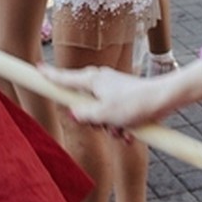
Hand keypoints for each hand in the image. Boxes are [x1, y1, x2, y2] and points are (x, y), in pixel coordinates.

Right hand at [37, 63, 181, 129]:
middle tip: (102, 126)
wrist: (164, 99)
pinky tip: (130, 133)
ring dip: (108, 127)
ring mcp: (112, 89)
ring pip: (99, 113)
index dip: (49, 75)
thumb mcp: (104, 115)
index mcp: (92, 81)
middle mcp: (100, 82)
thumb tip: (73, 112)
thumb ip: (84, 114)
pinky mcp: (123, 98)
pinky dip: (119, 126)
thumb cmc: (135, 104)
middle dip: (90, 120)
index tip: (36, 69)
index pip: (64, 78)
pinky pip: (113, 116)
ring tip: (122, 132)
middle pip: (81, 102)